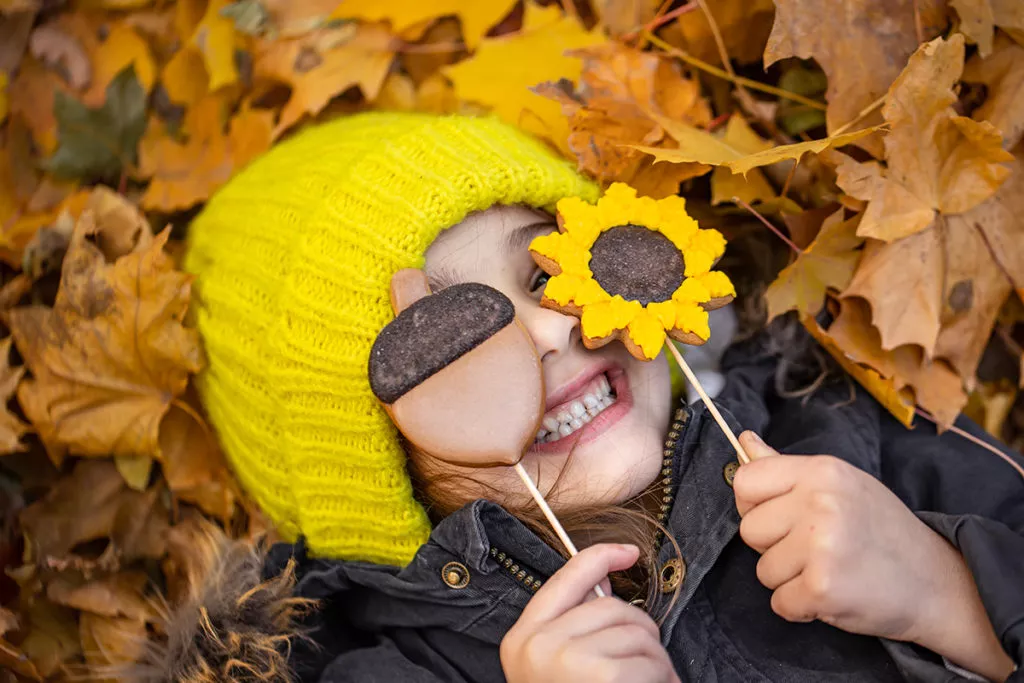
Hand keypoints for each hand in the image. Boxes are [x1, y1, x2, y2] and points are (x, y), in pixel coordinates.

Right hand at [500, 544, 679, 682]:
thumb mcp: (552, 670)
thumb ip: (574, 631)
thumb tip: (610, 589)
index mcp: (522, 638)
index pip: (566, 577)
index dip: (601, 557)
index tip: (629, 551)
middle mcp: (539, 644)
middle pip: (613, 607)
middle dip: (641, 634)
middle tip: (646, 668)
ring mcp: (568, 659)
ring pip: (639, 633)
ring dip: (656, 663)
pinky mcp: (603, 675)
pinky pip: (651, 660)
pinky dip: (662, 679)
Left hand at [734, 431, 1012, 680]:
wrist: (937, 583)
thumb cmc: (881, 530)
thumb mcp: (840, 484)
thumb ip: (785, 467)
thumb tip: (743, 441)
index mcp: (821, 471)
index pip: (746, 482)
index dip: (755, 506)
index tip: (783, 518)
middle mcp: (820, 502)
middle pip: (749, 529)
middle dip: (773, 547)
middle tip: (816, 549)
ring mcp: (822, 545)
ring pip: (763, 570)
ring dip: (788, 580)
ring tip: (829, 570)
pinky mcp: (823, 587)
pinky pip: (779, 602)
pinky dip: (800, 607)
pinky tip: (832, 595)